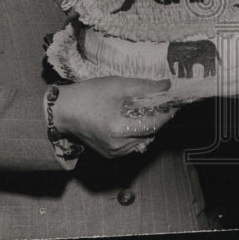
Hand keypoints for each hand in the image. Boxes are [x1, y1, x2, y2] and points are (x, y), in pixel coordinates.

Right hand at [51, 77, 175, 158]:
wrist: (63, 111)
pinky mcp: (109, 154)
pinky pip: (132, 145)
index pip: (154, 124)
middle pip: (150, 133)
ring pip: (143, 140)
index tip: (175, 102)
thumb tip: (167, 86)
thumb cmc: (89, 95)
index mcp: (119, 128)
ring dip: (148, 126)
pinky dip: (137, 133)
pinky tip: (132, 120)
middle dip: (158, 118)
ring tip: (145, 110)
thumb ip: (145, 87)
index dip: (167, 113)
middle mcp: (118, 146)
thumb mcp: (118, 85)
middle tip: (160, 103)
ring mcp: (113, 152)